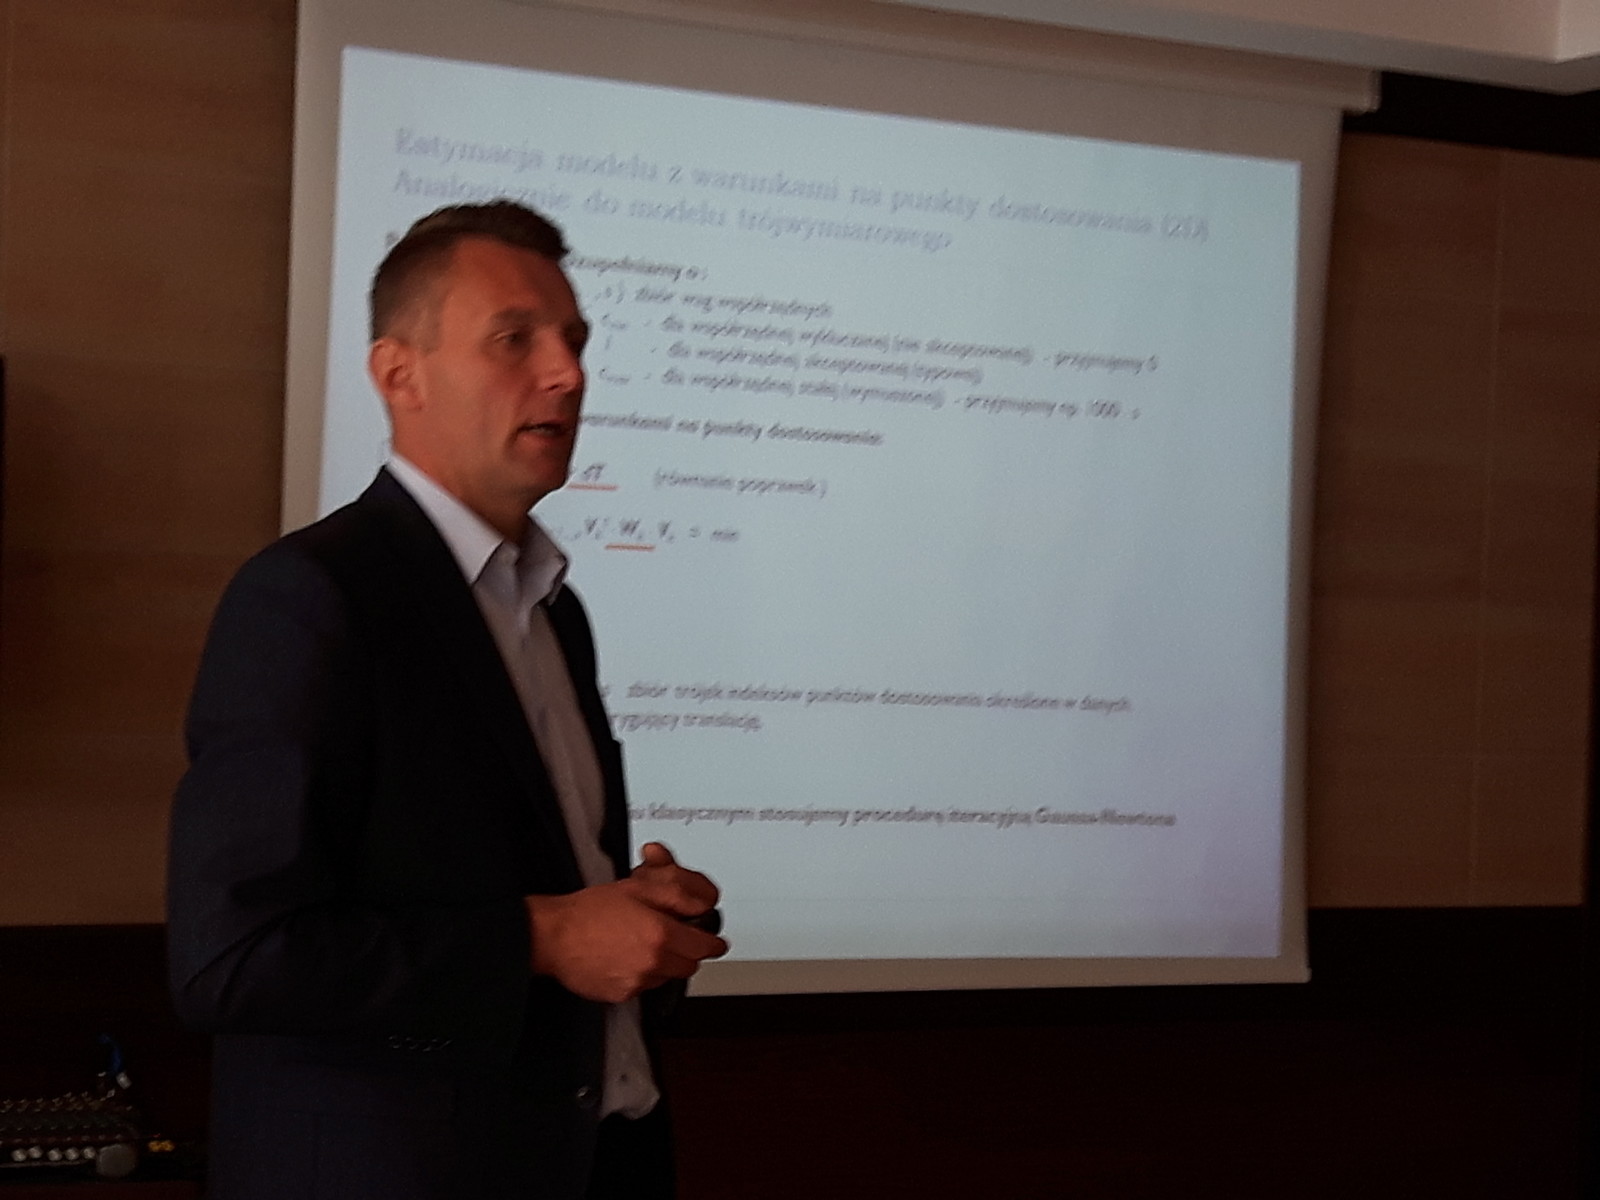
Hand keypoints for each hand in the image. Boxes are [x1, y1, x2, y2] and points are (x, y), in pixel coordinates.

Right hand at [525, 847, 725, 1003]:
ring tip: (640, 944)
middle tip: (675, 938)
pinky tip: (624, 958)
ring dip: (663, 964)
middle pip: (690, 965)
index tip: (715, 942)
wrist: (554, 936)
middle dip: (687, 952)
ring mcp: (637, 982)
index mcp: (660, 934)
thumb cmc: (588, 911)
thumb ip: (676, 895)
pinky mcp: (621, 995)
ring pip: (667, 977)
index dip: (712, 942)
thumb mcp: (637, 887)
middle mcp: (653, 962)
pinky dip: (640, 975)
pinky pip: (643, 987)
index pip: (705, 946)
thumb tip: (701, 903)